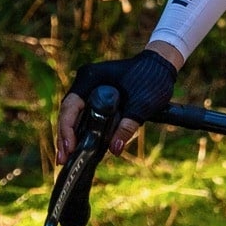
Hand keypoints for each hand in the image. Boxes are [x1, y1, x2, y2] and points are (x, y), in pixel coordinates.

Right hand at [56, 45, 179, 165]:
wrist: (162, 65)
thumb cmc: (152, 78)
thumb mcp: (141, 105)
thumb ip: (127, 127)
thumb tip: (114, 150)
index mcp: (90, 78)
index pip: (70, 106)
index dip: (66, 129)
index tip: (69, 149)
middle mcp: (86, 81)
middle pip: (68, 112)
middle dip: (65, 136)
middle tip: (63, 160)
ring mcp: (90, 87)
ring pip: (74, 114)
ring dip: (71, 135)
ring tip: (67, 158)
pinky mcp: (97, 94)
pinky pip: (84, 114)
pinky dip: (81, 129)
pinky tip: (80, 146)